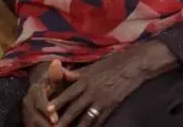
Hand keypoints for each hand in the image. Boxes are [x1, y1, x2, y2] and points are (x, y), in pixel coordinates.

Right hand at [22, 60, 72, 126]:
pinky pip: (32, 126)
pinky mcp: (27, 121)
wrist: (49, 91)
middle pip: (35, 116)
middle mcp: (27, 102)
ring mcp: (26, 112)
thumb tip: (56, 62)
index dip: (47, 110)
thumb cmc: (57, 85)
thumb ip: (56, 74)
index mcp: (35, 90)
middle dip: (46, 124)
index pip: (39, 102)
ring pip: (33, 124)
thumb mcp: (57, 80)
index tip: (56, 118)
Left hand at [49, 41, 173, 126]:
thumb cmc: (113, 62)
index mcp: (86, 80)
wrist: (134, 65)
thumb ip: (77, 73)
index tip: (48, 110)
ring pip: (86, 117)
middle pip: (75, 108)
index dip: (58, 102)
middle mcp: (92, 91)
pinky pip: (100, 120)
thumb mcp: (93, 65)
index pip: (69, 93)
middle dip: (64, 120)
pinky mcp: (112, 106)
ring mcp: (102, 100)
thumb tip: (60, 71)